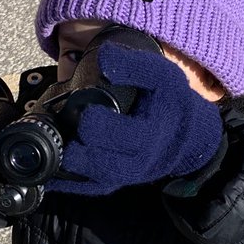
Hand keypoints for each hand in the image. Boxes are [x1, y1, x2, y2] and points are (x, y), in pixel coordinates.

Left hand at [47, 44, 222, 195]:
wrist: (189, 137)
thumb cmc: (173, 104)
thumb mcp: (163, 77)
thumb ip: (135, 65)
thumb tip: (104, 56)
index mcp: (150, 133)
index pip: (118, 134)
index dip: (95, 123)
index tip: (86, 112)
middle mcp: (140, 160)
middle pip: (103, 161)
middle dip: (81, 145)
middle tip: (72, 129)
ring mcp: (128, 174)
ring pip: (96, 179)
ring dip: (73, 166)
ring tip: (60, 148)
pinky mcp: (119, 182)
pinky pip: (92, 188)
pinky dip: (70, 184)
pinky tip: (53, 175)